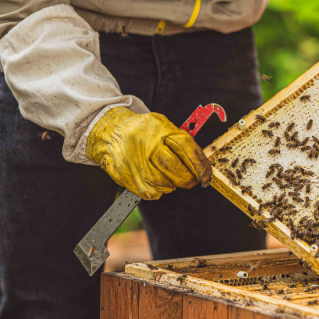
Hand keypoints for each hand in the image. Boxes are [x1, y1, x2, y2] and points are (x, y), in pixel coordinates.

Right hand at [86, 107, 211, 199]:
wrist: (112, 134)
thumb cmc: (143, 131)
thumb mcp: (163, 125)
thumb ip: (181, 140)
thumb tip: (201, 162)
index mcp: (161, 132)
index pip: (187, 150)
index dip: (201, 166)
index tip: (206, 175)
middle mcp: (148, 148)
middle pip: (176, 170)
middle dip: (189, 179)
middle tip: (192, 180)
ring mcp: (137, 165)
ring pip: (165, 185)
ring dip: (172, 184)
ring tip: (169, 176)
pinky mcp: (130, 179)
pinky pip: (152, 193)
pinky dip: (159, 191)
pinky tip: (157, 181)